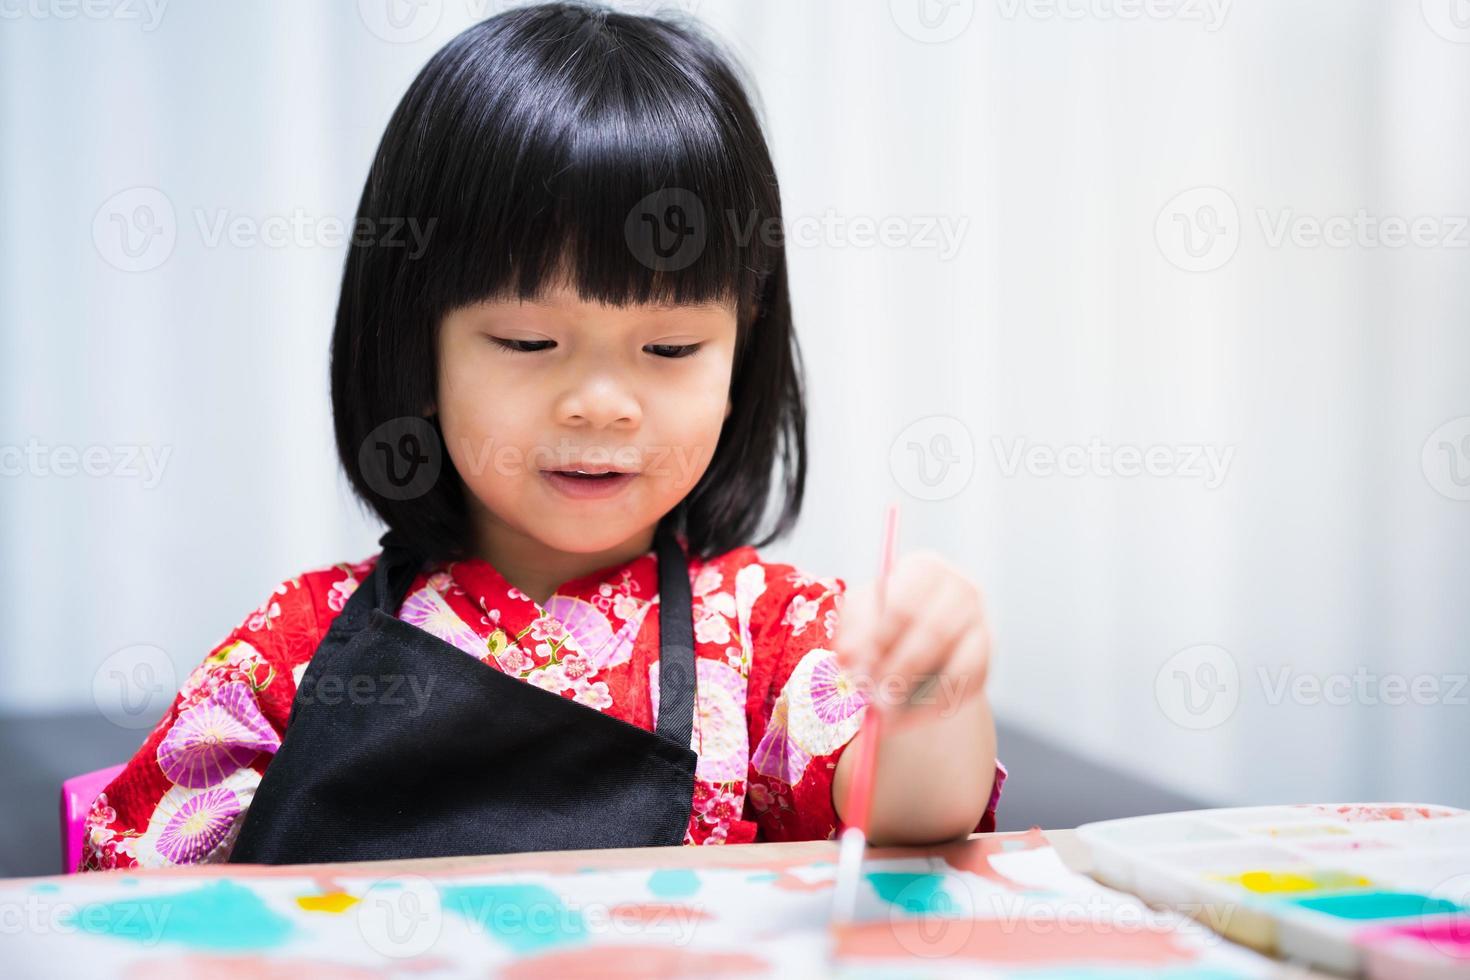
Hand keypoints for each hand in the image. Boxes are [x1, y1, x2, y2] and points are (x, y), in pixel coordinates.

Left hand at [832, 550, 991, 731]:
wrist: (912, 646)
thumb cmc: (880, 624)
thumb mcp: (858, 621)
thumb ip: (852, 635)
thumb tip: (849, 657)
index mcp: (923, 568)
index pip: (904, 604)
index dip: (879, 640)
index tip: (856, 667)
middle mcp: (960, 588)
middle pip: (933, 632)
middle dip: (897, 670)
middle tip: (869, 697)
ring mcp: (980, 621)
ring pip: (955, 663)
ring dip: (919, 693)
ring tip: (882, 712)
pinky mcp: (987, 656)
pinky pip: (966, 687)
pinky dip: (932, 707)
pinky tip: (903, 719)